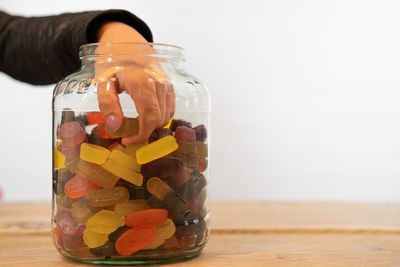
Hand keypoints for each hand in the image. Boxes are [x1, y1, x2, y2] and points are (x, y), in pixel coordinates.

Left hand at [95, 22, 174, 144]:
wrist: (127, 46)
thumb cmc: (113, 64)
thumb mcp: (102, 82)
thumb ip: (107, 104)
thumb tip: (116, 126)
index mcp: (142, 82)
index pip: (150, 117)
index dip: (142, 134)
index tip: (128, 140)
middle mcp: (159, 83)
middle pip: (160, 119)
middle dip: (145, 131)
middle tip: (128, 133)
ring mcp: (168, 85)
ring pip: (167, 117)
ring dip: (152, 125)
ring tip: (136, 124)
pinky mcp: (171, 86)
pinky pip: (170, 110)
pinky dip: (159, 118)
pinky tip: (145, 116)